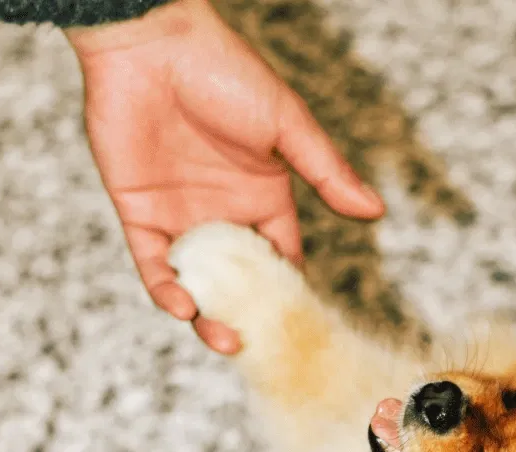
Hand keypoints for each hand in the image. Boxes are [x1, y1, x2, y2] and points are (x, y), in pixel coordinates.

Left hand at [65, 0, 383, 353]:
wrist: (150, 41)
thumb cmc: (224, 71)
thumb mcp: (287, 126)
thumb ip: (326, 172)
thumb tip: (376, 211)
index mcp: (265, 200)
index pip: (283, 261)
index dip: (291, 296)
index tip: (300, 327)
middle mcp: (225, 217)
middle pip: (240, 286)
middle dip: (249, 320)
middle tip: (257, 346)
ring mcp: (182, 220)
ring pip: (196, 287)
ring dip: (208, 319)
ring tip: (224, 340)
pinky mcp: (139, 215)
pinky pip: (153, 267)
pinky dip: (166, 292)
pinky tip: (183, 306)